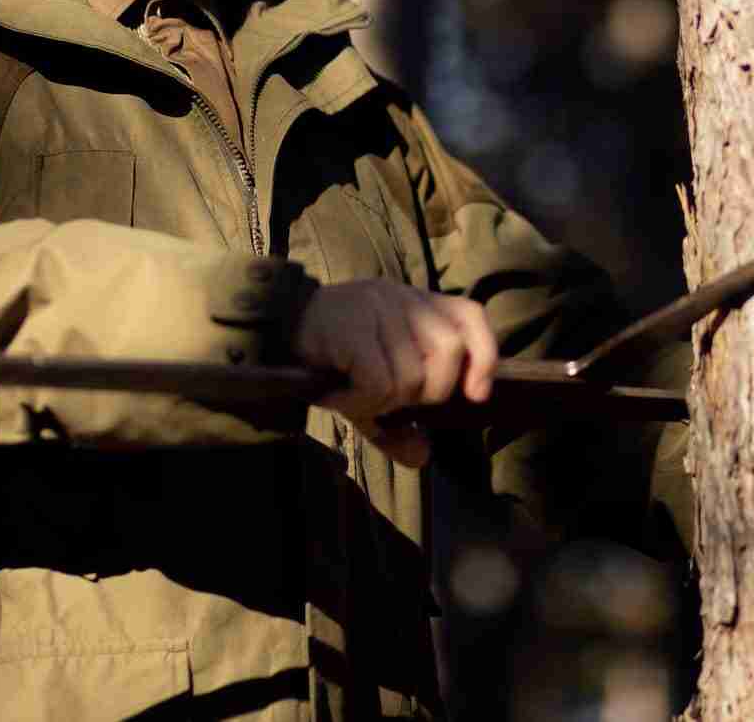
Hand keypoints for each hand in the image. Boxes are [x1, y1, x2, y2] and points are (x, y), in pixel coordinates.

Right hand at [290, 280, 497, 467]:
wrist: (270, 332)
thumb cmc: (329, 361)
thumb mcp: (369, 392)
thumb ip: (397, 425)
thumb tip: (421, 455)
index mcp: (416, 303)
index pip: (470, 317)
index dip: (484, 356)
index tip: (475, 393)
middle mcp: (400, 297)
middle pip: (449, 354)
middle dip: (425, 393)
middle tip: (385, 399)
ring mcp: (376, 306)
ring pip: (413, 375)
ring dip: (385, 402)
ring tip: (354, 395)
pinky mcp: (351, 324)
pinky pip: (380, 382)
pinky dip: (362, 402)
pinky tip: (339, 396)